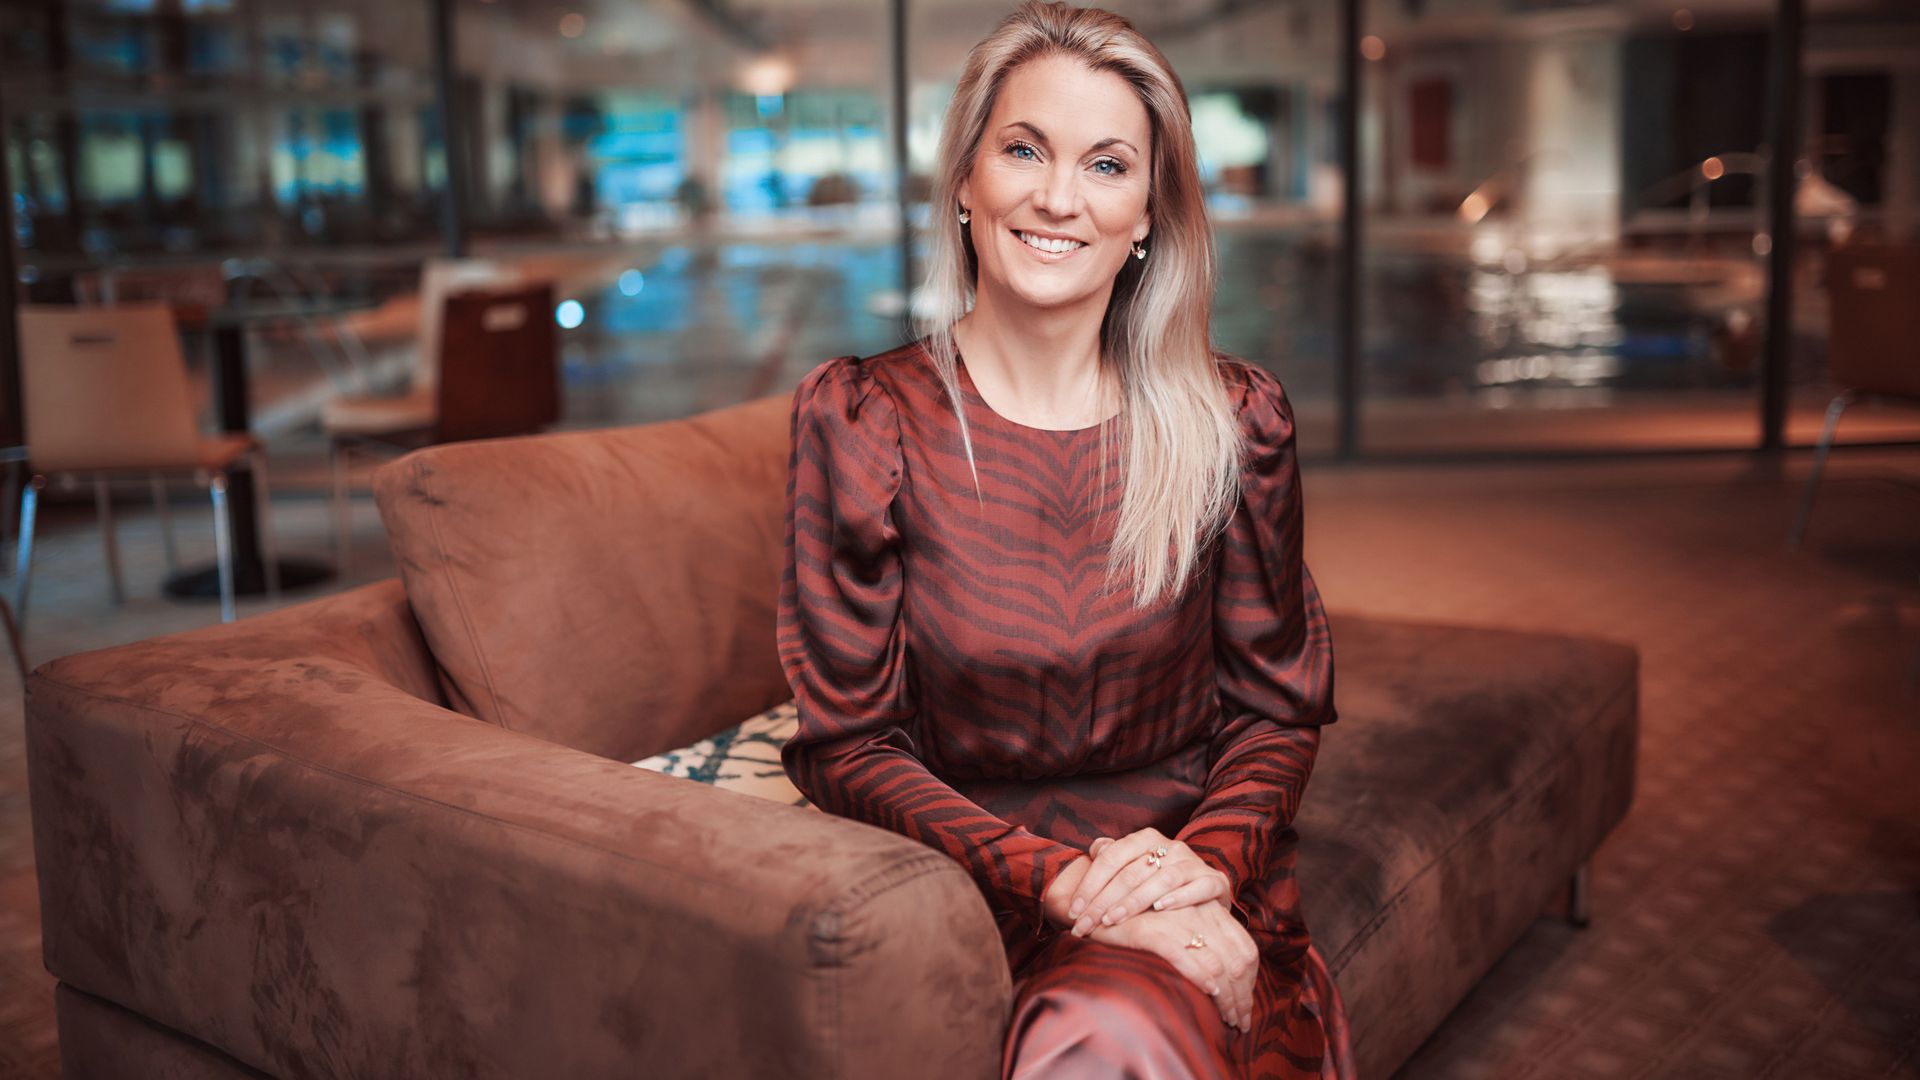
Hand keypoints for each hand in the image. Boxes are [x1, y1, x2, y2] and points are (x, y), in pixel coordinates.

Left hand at [1066, 829, 1228, 936]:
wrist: (1208, 894)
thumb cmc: (1161, 884)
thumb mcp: (1136, 867)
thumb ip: (1114, 858)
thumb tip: (1095, 848)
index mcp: (1146, 839)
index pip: (1111, 857)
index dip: (1089, 884)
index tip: (1073, 910)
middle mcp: (1171, 847)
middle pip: (1131, 872)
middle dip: (1104, 901)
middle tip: (1086, 925)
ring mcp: (1194, 863)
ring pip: (1161, 880)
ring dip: (1134, 902)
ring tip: (1113, 920)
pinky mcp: (1215, 881)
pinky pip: (1197, 887)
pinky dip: (1178, 897)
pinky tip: (1160, 909)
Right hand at [1079, 900, 1258, 1031]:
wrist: (1096, 908)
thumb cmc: (1140, 922)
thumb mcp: (1178, 926)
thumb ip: (1202, 940)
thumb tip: (1227, 981)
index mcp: (1210, 909)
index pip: (1245, 949)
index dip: (1251, 982)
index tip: (1245, 1007)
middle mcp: (1198, 911)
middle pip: (1237, 960)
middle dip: (1242, 998)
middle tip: (1240, 1023)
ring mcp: (1175, 920)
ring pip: (1216, 962)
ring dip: (1228, 997)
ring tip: (1228, 1020)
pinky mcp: (1150, 930)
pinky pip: (1183, 955)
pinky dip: (1200, 976)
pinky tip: (1209, 992)